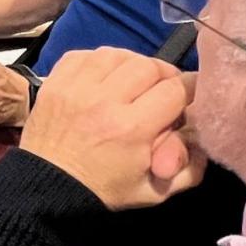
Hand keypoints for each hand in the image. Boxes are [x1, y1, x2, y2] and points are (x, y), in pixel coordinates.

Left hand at [20, 47, 203, 209]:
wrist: (46, 187)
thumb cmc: (103, 189)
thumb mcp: (155, 191)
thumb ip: (189, 166)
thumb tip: (199, 134)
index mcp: (132, 129)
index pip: (176, 89)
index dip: (191, 88)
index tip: (191, 94)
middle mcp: (104, 101)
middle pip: (149, 66)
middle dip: (164, 75)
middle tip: (164, 89)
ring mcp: (75, 88)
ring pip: (117, 55)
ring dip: (133, 64)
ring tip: (136, 81)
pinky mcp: (54, 82)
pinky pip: (84, 55)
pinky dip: (100, 61)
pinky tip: (106, 76)